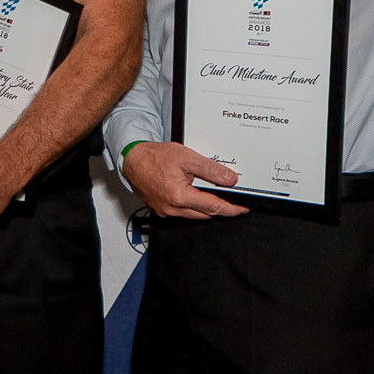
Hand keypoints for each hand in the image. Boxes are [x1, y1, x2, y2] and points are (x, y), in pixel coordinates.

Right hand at [120, 141, 247, 219]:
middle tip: (229, 199)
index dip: (231, 209)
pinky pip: (182, 213)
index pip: (213, 207)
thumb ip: (211, 169)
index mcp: (180, 197)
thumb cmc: (154, 157)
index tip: (241, 210)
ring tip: (209, 194)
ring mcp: (165, 212)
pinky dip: (191, 207)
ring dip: (205, 208)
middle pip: (205, 214)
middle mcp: (171, 208)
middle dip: (219, 208)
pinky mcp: (160, 211)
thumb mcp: (187, 158)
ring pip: (194, 216)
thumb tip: (229, 179)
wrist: (132, 160)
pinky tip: (193, 195)